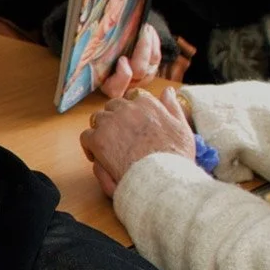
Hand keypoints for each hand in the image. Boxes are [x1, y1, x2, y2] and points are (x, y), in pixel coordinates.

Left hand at [79, 88, 195, 197]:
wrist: (161, 178)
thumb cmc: (175, 157)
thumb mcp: (182, 128)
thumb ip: (173, 107)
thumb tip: (168, 91)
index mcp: (147, 103)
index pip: (133, 97)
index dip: (132, 111)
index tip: (133, 123)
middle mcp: (127, 108)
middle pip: (113, 106)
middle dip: (115, 118)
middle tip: (119, 136)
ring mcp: (111, 123)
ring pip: (98, 119)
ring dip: (102, 130)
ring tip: (109, 147)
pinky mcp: (98, 140)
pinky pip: (86, 136)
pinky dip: (89, 145)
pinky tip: (96, 156)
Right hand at [97, 23, 165, 100]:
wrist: (110, 52)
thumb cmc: (98, 55)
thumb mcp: (94, 58)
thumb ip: (94, 55)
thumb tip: (88, 42)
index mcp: (110, 86)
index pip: (116, 88)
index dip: (122, 76)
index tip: (122, 60)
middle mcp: (127, 85)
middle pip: (138, 73)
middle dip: (141, 53)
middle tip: (141, 35)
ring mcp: (142, 77)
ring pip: (150, 64)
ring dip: (148, 44)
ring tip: (145, 28)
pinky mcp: (151, 68)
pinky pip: (156, 57)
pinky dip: (154, 42)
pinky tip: (149, 31)